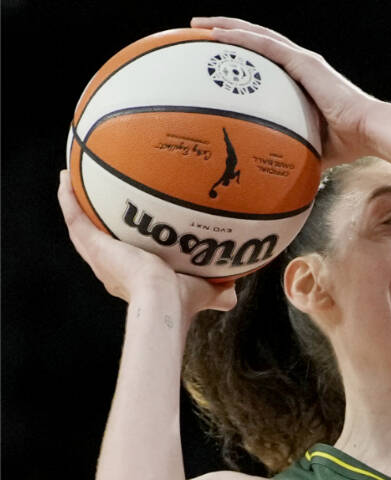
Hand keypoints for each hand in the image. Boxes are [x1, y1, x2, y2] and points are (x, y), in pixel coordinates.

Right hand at [59, 171, 235, 316]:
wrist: (164, 301)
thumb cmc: (184, 301)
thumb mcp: (205, 292)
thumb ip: (219, 290)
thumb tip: (234, 292)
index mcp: (133, 278)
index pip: (123, 257)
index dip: (120, 243)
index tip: (122, 228)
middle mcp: (112, 268)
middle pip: (97, 241)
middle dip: (93, 221)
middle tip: (90, 199)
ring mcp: (99, 257)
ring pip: (80, 227)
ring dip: (74, 203)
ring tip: (70, 180)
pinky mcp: (93, 246)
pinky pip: (74, 217)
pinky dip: (68, 197)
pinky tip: (66, 177)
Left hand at [191, 17, 381, 167]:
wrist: (369, 131)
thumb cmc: (349, 142)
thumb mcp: (314, 147)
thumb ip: (297, 153)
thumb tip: (282, 178)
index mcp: (304, 80)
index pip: (268, 60)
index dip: (244, 53)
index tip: (219, 56)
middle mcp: (302, 64)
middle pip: (257, 40)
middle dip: (227, 33)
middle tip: (198, 32)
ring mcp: (302, 60)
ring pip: (256, 35)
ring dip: (226, 28)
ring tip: (198, 26)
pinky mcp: (304, 61)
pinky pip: (264, 44)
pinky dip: (240, 37)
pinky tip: (217, 34)